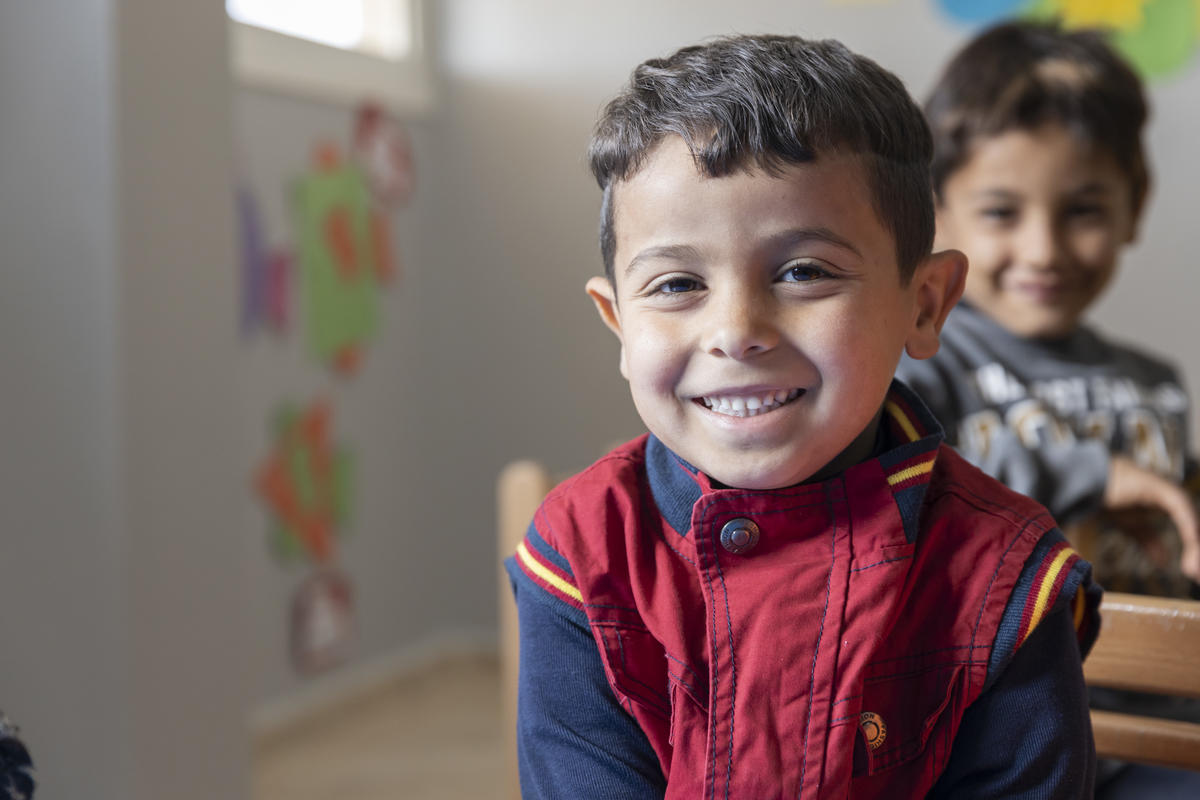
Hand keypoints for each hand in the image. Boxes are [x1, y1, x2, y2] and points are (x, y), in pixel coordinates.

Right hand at [1105, 457, 1199, 581]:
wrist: (1089, 482)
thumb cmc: (1110, 498)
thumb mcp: (1133, 526)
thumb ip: (1150, 542)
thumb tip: (1164, 563)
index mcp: (1173, 505)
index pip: (1192, 530)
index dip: (1194, 552)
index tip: (1194, 575)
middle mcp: (1176, 497)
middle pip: (1195, 527)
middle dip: (1197, 553)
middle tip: (1196, 577)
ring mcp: (1172, 492)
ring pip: (1192, 521)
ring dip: (1195, 546)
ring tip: (1192, 570)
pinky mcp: (1164, 489)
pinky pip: (1181, 510)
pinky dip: (1188, 528)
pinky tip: (1191, 543)